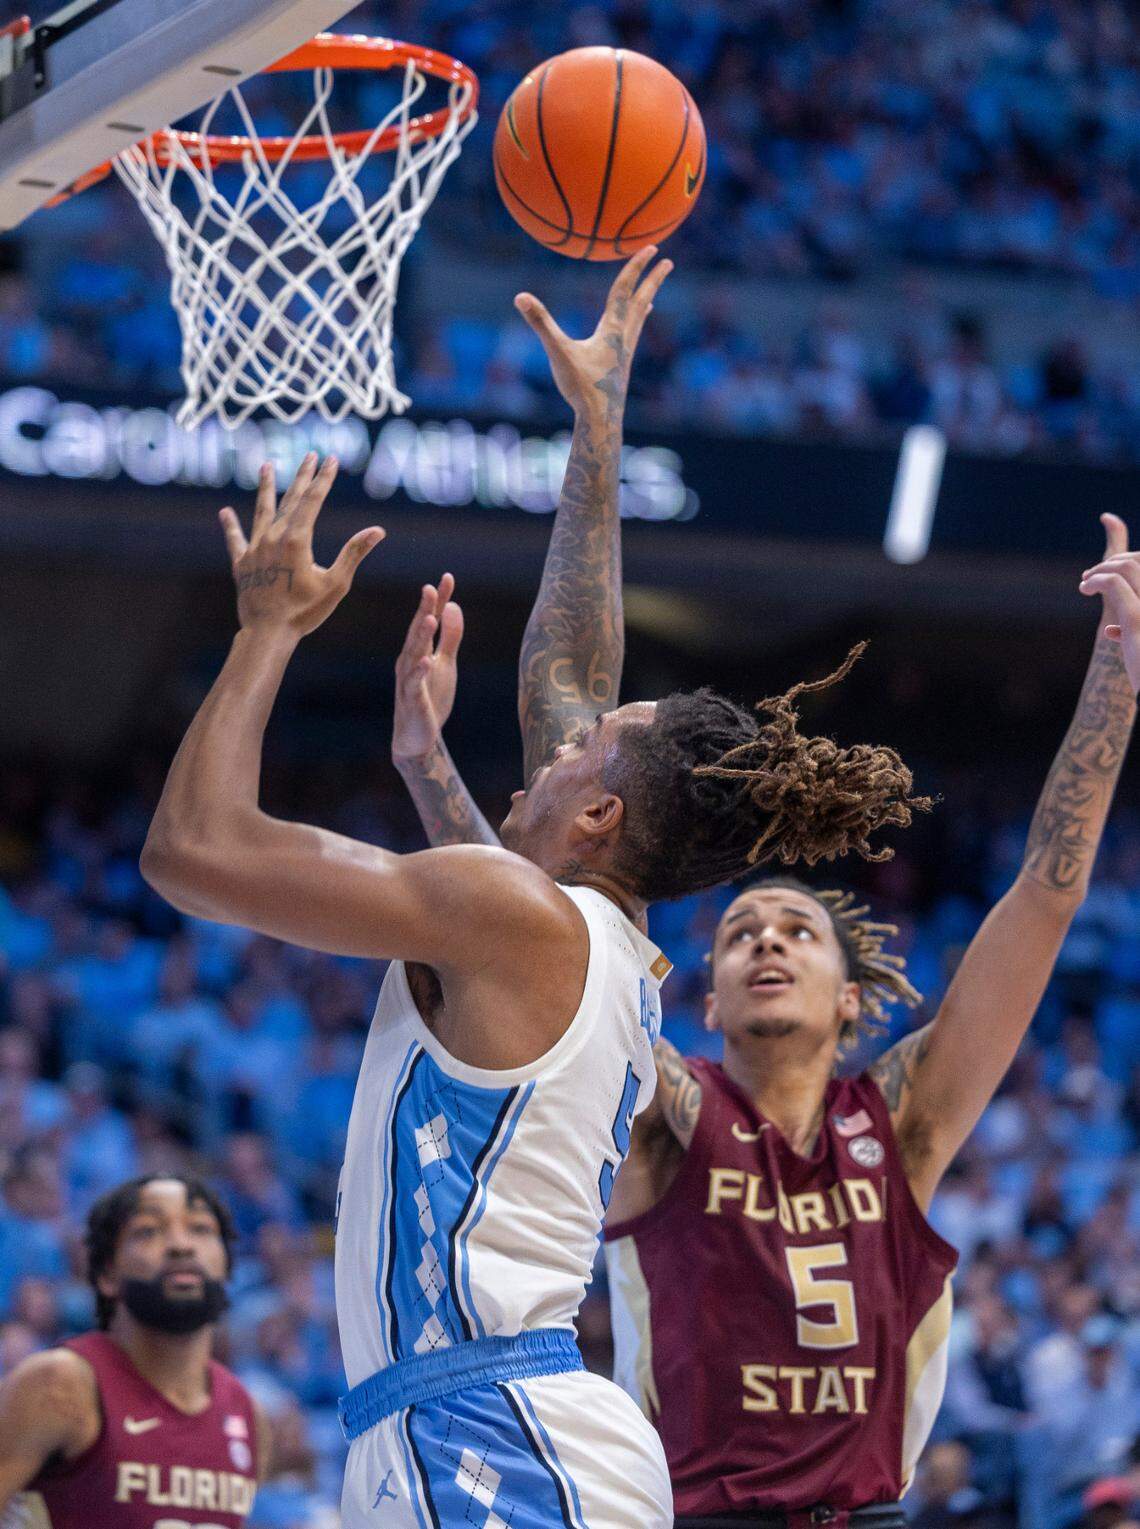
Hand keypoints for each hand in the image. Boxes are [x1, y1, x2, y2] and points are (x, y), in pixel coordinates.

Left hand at [219, 454, 383, 636]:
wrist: (268, 633)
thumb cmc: (305, 612)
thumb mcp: (336, 584)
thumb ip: (354, 553)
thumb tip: (377, 531)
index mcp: (296, 540)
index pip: (313, 500)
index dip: (323, 478)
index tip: (331, 460)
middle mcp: (273, 537)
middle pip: (290, 499)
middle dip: (301, 476)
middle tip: (309, 455)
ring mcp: (255, 549)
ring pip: (261, 512)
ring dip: (265, 488)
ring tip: (265, 467)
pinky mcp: (241, 564)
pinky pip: (235, 540)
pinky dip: (230, 526)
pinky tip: (225, 512)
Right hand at [392, 574, 463, 762]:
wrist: (417, 737)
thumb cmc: (430, 698)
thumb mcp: (445, 664)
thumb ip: (450, 637)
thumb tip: (454, 606)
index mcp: (419, 650)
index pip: (429, 620)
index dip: (438, 600)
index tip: (447, 577)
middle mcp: (409, 661)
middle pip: (417, 632)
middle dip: (424, 610)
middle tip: (430, 588)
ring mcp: (409, 681)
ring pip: (413, 654)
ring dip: (420, 637)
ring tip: (429, 618)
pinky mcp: (412, 701)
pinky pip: (414, 685)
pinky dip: (420, 672)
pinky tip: (427, 661)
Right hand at [514, 245, 672, 420]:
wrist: (601, 420)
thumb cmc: (581, 388)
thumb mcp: (557, 352)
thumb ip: (540, 323)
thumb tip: (520, 297)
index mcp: (612, 330)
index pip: (624, 290)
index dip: (636, 266)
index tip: (651, 248)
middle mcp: (624, 338)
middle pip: (641, 301)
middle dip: (653, 280)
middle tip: (667, 261)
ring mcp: (625, 353)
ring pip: (638, 320)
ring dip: (645, 302)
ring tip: (652, 295)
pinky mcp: (621, 366)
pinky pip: (631, 337)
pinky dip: (634, 326)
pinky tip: (630, 332)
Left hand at [1079, 513, 1139, 689]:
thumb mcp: (1137, 647)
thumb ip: (1130, 633)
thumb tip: (1110, 631)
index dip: (1129, 563)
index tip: (1105, 573)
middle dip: (1115, 560)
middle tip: (1090, 575)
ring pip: (1128, 567)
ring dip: (1102, 567)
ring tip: (1085, 581)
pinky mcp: (1138, 618)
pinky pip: (1115, 584)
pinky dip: (1096, 580)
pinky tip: (1084, 589)